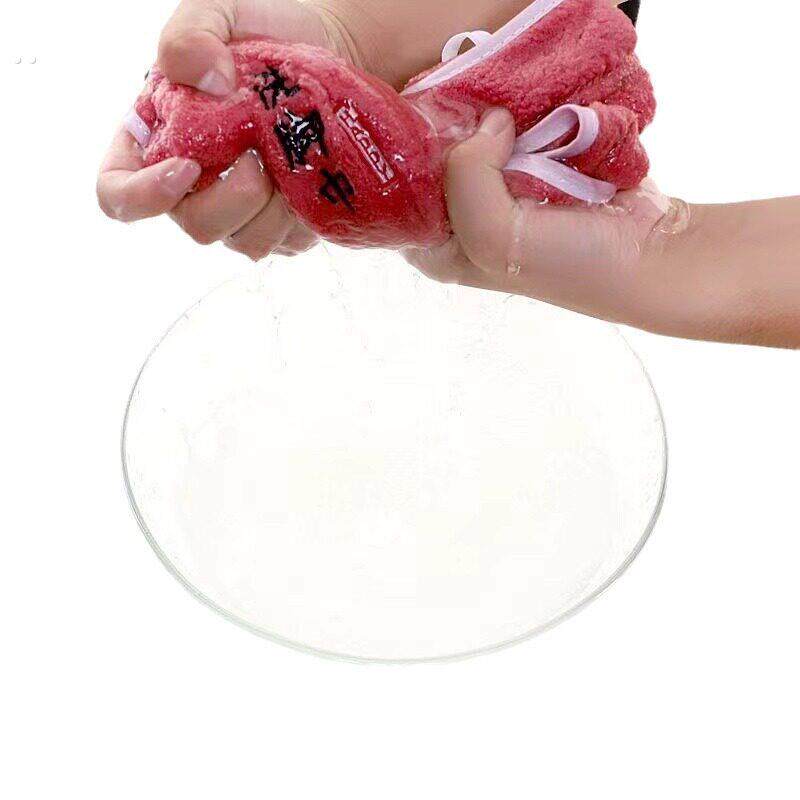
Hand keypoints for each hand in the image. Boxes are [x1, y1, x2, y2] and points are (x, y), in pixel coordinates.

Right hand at [96, 0, 557, 259]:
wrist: (340, 51)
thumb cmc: (273, 29)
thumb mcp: (221, 10)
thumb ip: (189, 36)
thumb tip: (204, 85)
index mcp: (159, 140)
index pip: (119, 193)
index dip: (142, 197)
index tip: (187, 172)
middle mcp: (196, 184)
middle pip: (194, 226)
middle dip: (232, 199)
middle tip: (261, 159)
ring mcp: (243, 208)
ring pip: (246, 244)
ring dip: (272, 211)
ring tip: (293, 163)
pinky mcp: (286, 222)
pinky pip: (288, 244)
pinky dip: (302, 218)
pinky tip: (312, 179)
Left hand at [405, 108, 799, 347]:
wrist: (651, 255)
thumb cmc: (568, 262)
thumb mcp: (494, 235)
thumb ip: (466, 176)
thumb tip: (488, 121)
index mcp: (441, 252)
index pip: (401, 198)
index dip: (409, 161)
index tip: (430, 129)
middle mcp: (465, 224)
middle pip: (439, 163)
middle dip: (454, 134)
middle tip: (472, 109)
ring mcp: (504, 194)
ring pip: (479, 142)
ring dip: (494, 123)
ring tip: (507, 111)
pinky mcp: (540, 171)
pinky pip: (520, 133)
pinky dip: (528, 119)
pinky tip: (535, 114)